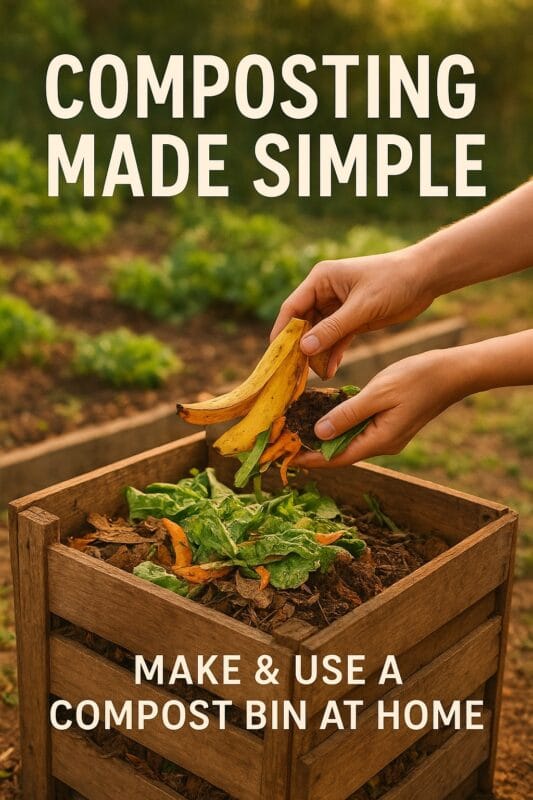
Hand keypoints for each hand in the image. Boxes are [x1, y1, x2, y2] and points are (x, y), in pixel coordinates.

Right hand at [271, 246, 433, 377]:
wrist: (425, 278)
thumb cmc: (393, 281)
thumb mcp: (362, 307)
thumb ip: (333, 328)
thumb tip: (303, 348)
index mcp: (321, 279)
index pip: (292, 308)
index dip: (282, 332)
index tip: (275, 356)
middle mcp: (325, 292)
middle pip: (303, 324)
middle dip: (299, 348)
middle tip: (293, 373)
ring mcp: (338, 307)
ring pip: (319, 335)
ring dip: (317, 355)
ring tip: (316, 377)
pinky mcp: (352, 319)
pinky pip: (336, 340)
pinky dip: (333, 355)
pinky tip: (330, 371)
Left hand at [293, 349, 466, 468]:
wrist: (453, 373)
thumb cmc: (418, 378)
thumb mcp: (378, 393)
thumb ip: (348, 414)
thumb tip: (319, 434)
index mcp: (380, 440)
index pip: (337, 458)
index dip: (310, 459)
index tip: (286, 459)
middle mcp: (383, 444)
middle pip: (341, 453)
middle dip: (313, 450)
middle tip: (284, 443)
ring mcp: (388, 435)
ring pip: (349, 441)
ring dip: (325, 437)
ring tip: (298, 431)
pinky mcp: (391, 423)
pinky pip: (360, 429)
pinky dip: (340, 424)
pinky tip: (325, 415)